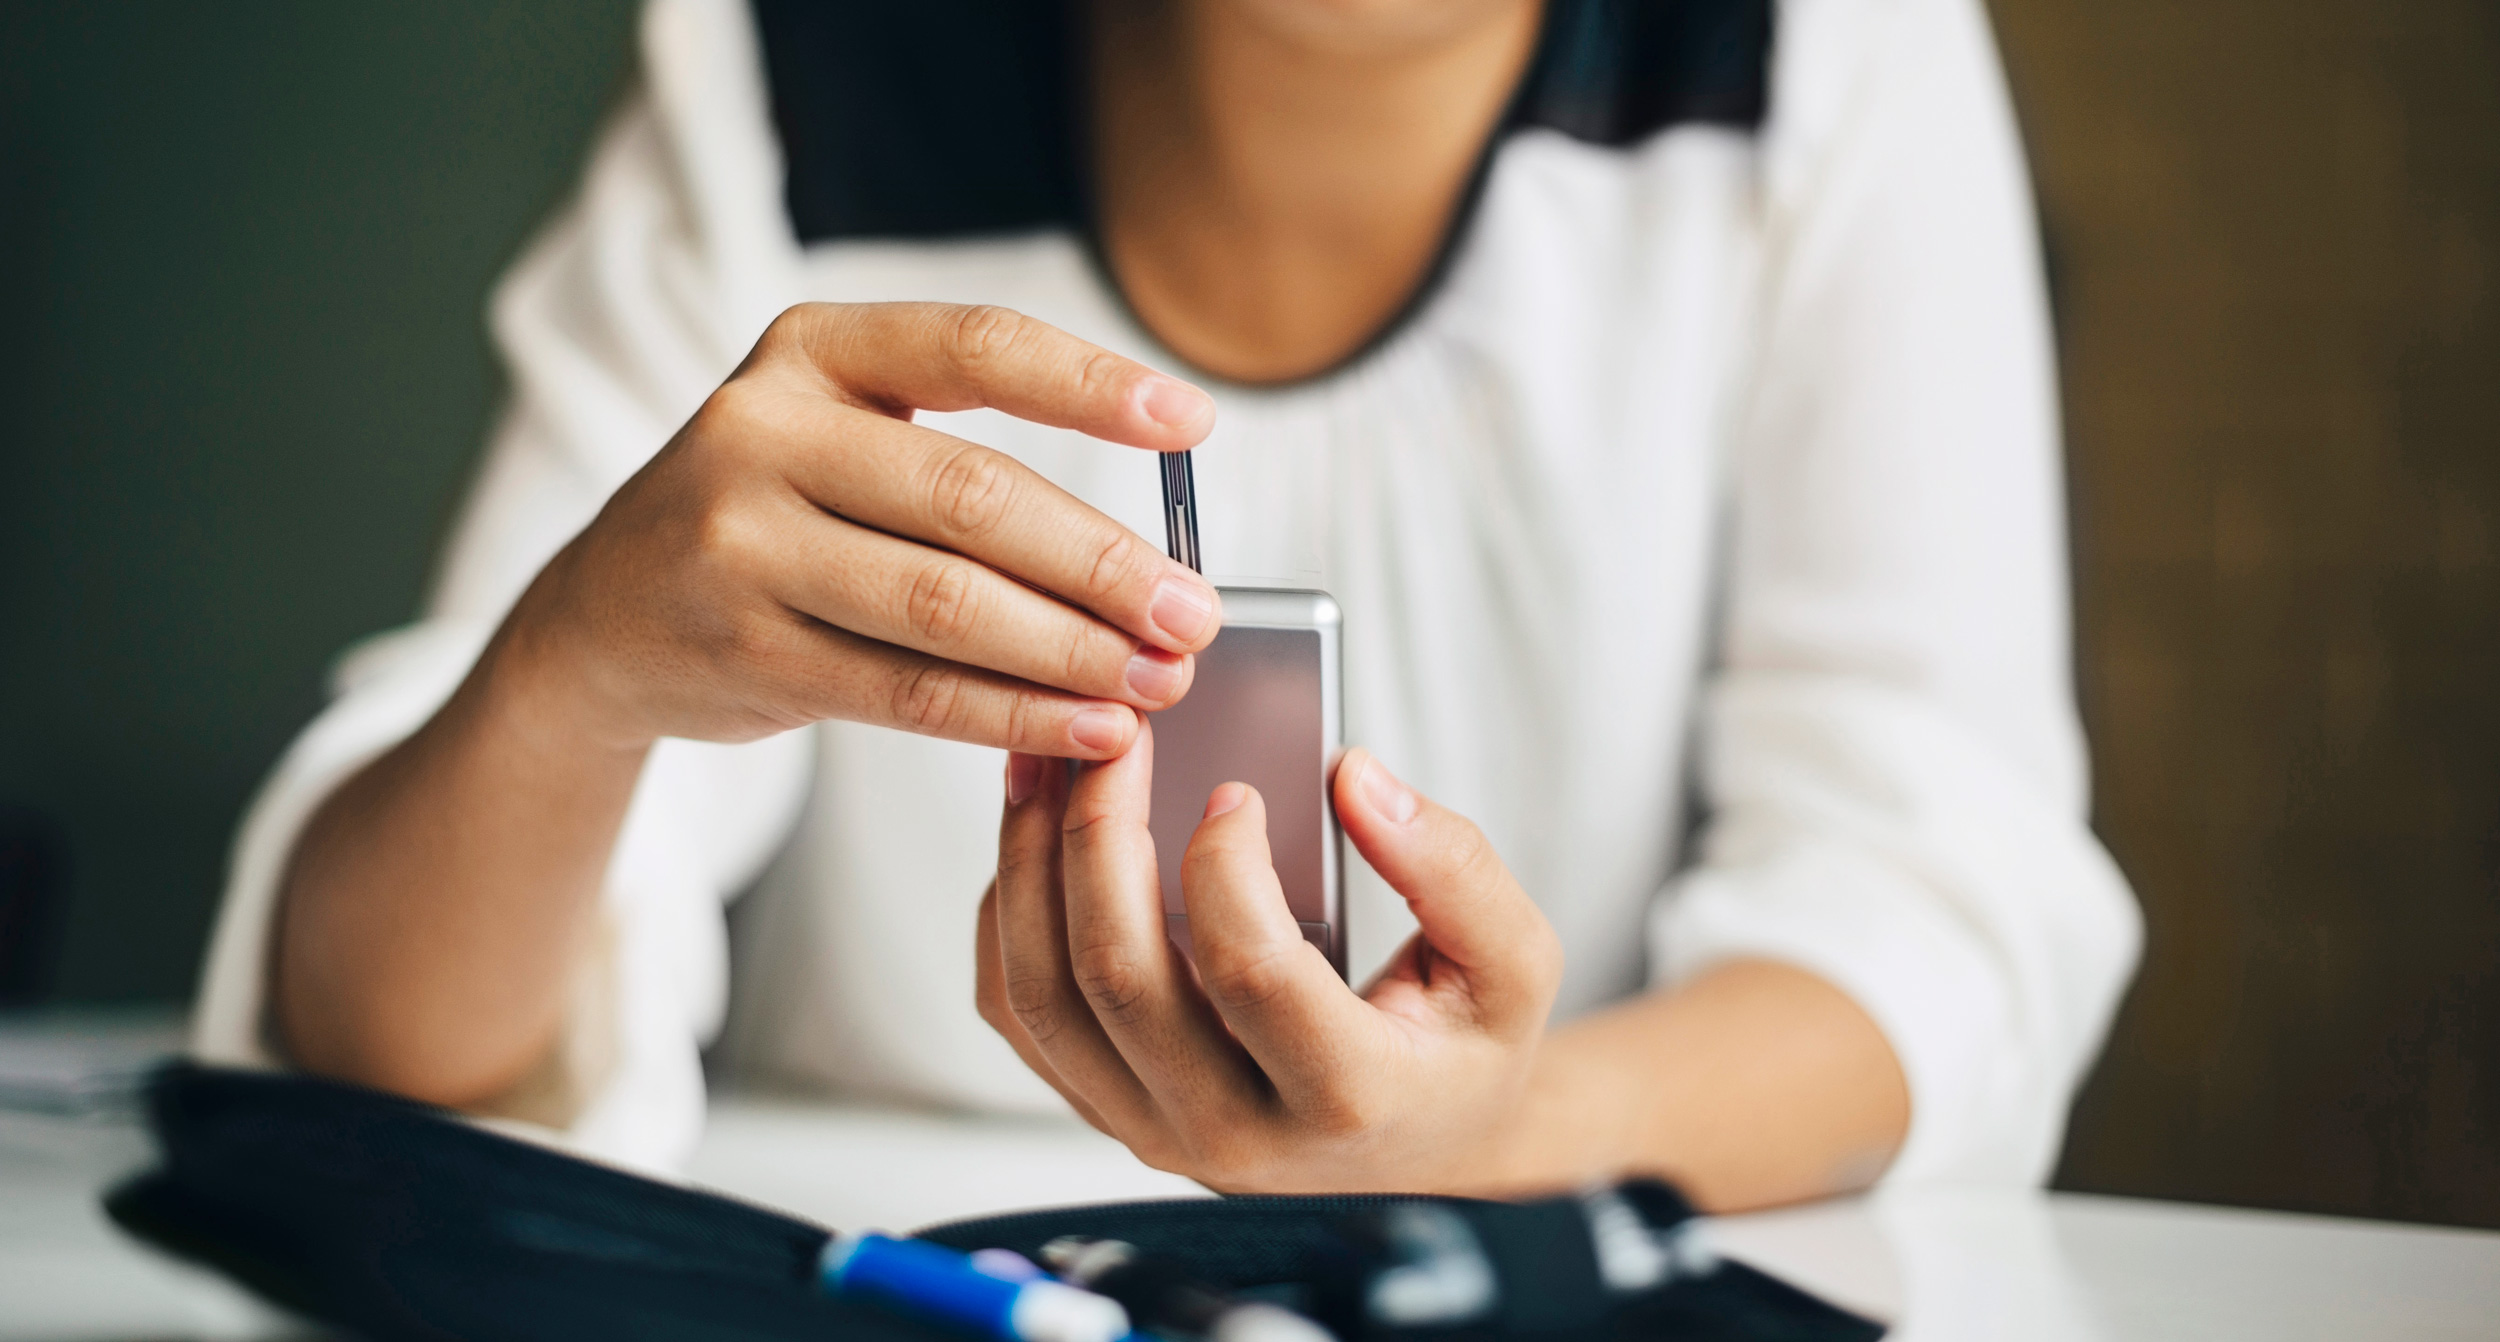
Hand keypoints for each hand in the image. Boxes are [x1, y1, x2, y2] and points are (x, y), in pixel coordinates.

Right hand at [497, 302, 1222, 754]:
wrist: (603, 619)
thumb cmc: (772, 516)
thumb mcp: (837, 439)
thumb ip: (964, 466)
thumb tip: (1150, 556)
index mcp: (812, 352)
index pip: (975, 346)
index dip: (1092, 383)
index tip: (1193, 424)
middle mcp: (763, 432)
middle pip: (972, 497)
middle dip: (1103, 563)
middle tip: (1194, 612)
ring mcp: (741, 546)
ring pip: (945, 606)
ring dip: (1072, 652)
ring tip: (1160, 680)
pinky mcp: (745, 652)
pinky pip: (909, 692)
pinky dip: (1013, 716)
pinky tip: (1089, 728)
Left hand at [975, 729, 1562, 1192]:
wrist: (1418, 1140)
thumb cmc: (1460, 1042)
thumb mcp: (1512, 960)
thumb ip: (1454, 868)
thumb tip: (1354, 777)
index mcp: (1344, 1099)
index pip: (1251, 974)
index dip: (1227, 867)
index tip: (1235, 788)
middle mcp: (1232, 1136)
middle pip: (1119, 979)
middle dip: (1099, 834)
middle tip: (1116, 736)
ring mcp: (1151, 1129)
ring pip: (1043, 994)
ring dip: (1030, 861)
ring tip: (1047, 760)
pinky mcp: (1100, 1107)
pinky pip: (1016, 1009)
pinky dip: (1008, 911)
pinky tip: (1036, 830)